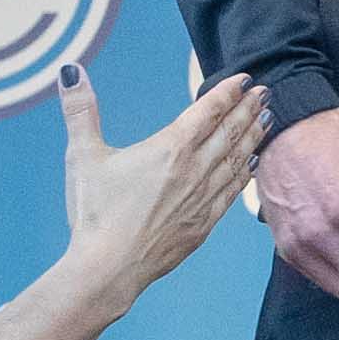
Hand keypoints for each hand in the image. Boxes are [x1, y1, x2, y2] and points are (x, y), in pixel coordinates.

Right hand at [63, 66, 273, 300]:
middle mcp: (194, 170)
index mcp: (170, 149)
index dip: (227, 92)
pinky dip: (246, 173)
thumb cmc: (95, 213)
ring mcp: (203, 199)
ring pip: (237, 160)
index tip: (244, 79)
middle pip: (229, 132)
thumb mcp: (82, 155)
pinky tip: (254, 164)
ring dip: (253, 136)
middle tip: (265, 91)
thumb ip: (80, 110)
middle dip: (248, 109)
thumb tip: (70, 71)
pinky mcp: (204, 224)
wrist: (110, 268)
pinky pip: (233, 192)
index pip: (207, 112)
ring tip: (268, 118)